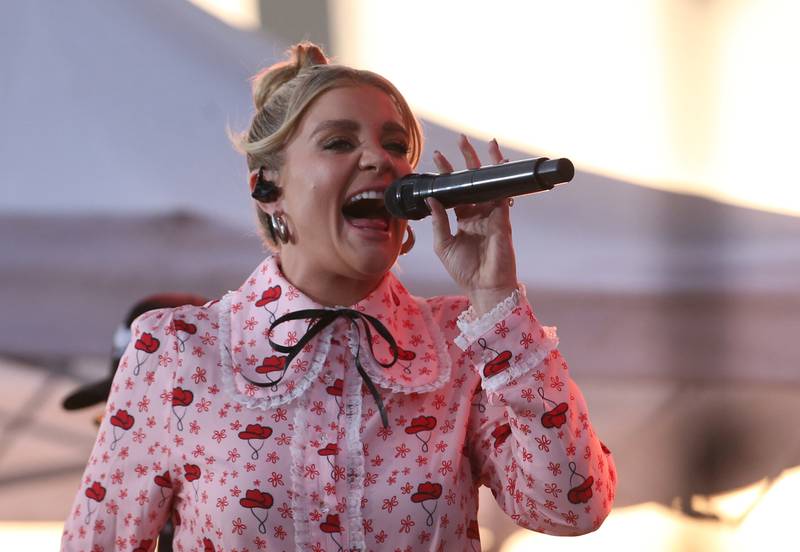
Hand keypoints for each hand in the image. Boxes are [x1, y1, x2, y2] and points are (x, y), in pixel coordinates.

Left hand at [429, 135, 518, 315]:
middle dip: (468, 159)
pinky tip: (502, 166)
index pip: (454, 192)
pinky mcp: (503, 220)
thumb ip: (438, 221)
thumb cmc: (465, 270)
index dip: (446, 175)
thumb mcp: (443, 245)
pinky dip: (503, 181)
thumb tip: (431, 199)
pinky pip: (504, 196)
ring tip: (488, 143)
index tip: (437, 158)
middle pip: (473, 181)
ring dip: (489, 163)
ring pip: (491, 184)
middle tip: (461, 139)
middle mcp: (478, 214)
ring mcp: (492, 215)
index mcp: (462, 219)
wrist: (484, 287)